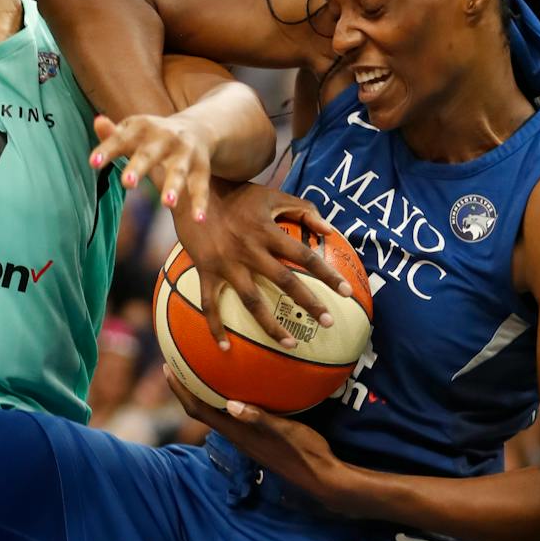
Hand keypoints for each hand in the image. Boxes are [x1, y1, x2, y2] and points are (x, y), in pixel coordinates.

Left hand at [90, 113, 214, 218]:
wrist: (197, 128)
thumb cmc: (152, 137)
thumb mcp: (134, 132)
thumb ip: (113, 135)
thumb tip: (97, 122)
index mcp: (142, 128)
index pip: (121, 140)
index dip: (107, 150)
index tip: (93, 163)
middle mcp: (164, 138)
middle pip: (149, 154)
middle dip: (139, 167)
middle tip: (127, 183)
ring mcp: (184, 153)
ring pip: (178, 171)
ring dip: (173, 186)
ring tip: (167, 204)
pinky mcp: (201, 168)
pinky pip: (200, 187)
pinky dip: (200, 203)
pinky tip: (199, 219)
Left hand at [166, 371, 360, 512]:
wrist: (321, 476)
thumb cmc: (304, 452)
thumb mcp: (285, 432)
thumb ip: (259, 419)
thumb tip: (231, 405)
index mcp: (237, 433)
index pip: (199, 410)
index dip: (181, 391)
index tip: (168, 368)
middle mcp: (237, 435)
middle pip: (201, 409)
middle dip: (187, 387)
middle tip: (179, 361)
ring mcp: (247, 438)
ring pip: (216, 412)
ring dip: (205, 392)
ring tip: (203, 368)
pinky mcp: (259, 437)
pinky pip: (235, 413)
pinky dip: (228, 397)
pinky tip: (242, 384)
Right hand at [175, 182, 353, 347]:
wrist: (192, 192)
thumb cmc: (236, 194)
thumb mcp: (271, 196)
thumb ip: (302, 208)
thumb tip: (329, 230)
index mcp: (268, 232)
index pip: (304, 256)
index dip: (327, 274)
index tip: (346, 292)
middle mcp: (250, 251)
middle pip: (285, 281)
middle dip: (309, 303)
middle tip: (329, 323)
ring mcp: (227, 264)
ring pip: (252, 301)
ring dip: (272, 326)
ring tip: (291, 344)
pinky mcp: (206, 271)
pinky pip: (210, 304)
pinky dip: (215, 327)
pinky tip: (225, 348)